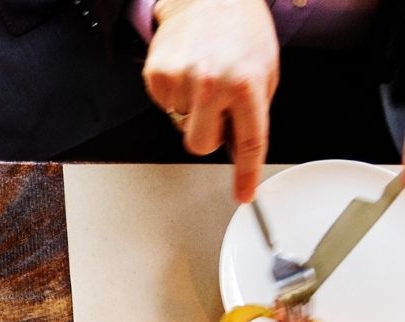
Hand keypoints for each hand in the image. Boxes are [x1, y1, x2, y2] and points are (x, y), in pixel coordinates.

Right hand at [143, 0, 278, 201]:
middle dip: (207, 134)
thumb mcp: (264, 69)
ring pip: (181, 123)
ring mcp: (181, 81)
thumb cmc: (240, 29)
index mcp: (246, 84)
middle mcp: (212, 84)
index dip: (245, 173)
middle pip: (200, 145)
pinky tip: (186, 70)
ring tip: (202, 76)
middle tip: (214, 111)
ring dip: (191, 107)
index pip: (249, 141)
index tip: (242, 194)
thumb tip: (237, 144)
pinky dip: (174, 93)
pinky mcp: (156, 76)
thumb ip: (253, 109)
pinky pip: (164, 105)